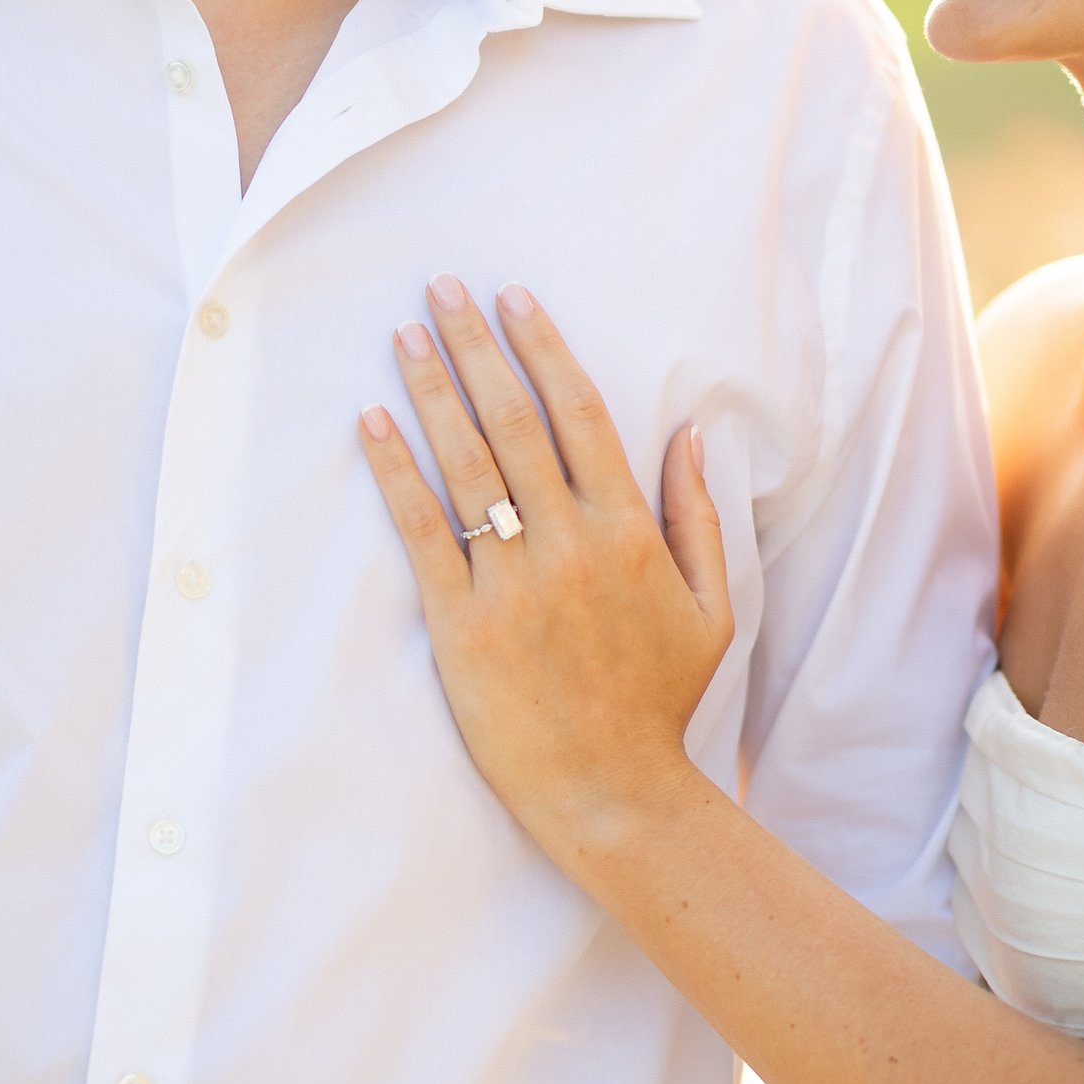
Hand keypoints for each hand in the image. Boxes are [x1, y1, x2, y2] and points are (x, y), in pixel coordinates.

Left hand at [358, 277, 734, 859]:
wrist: (613, 793)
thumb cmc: (661, 702)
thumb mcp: (713, 607)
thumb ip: (699, 517)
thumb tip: (690, 435)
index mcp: (629, 532)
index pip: (581, 414)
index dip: (544, 349)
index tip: (515, 299)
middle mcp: (569, 544)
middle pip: (515, 422)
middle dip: (476, 346)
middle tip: (442, 289)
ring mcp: (511, 583)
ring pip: (467, 464)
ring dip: (432, 391)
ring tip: (404, 335)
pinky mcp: (461, 625)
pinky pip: (422, 531)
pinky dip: (396, 471)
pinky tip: (371, 423)